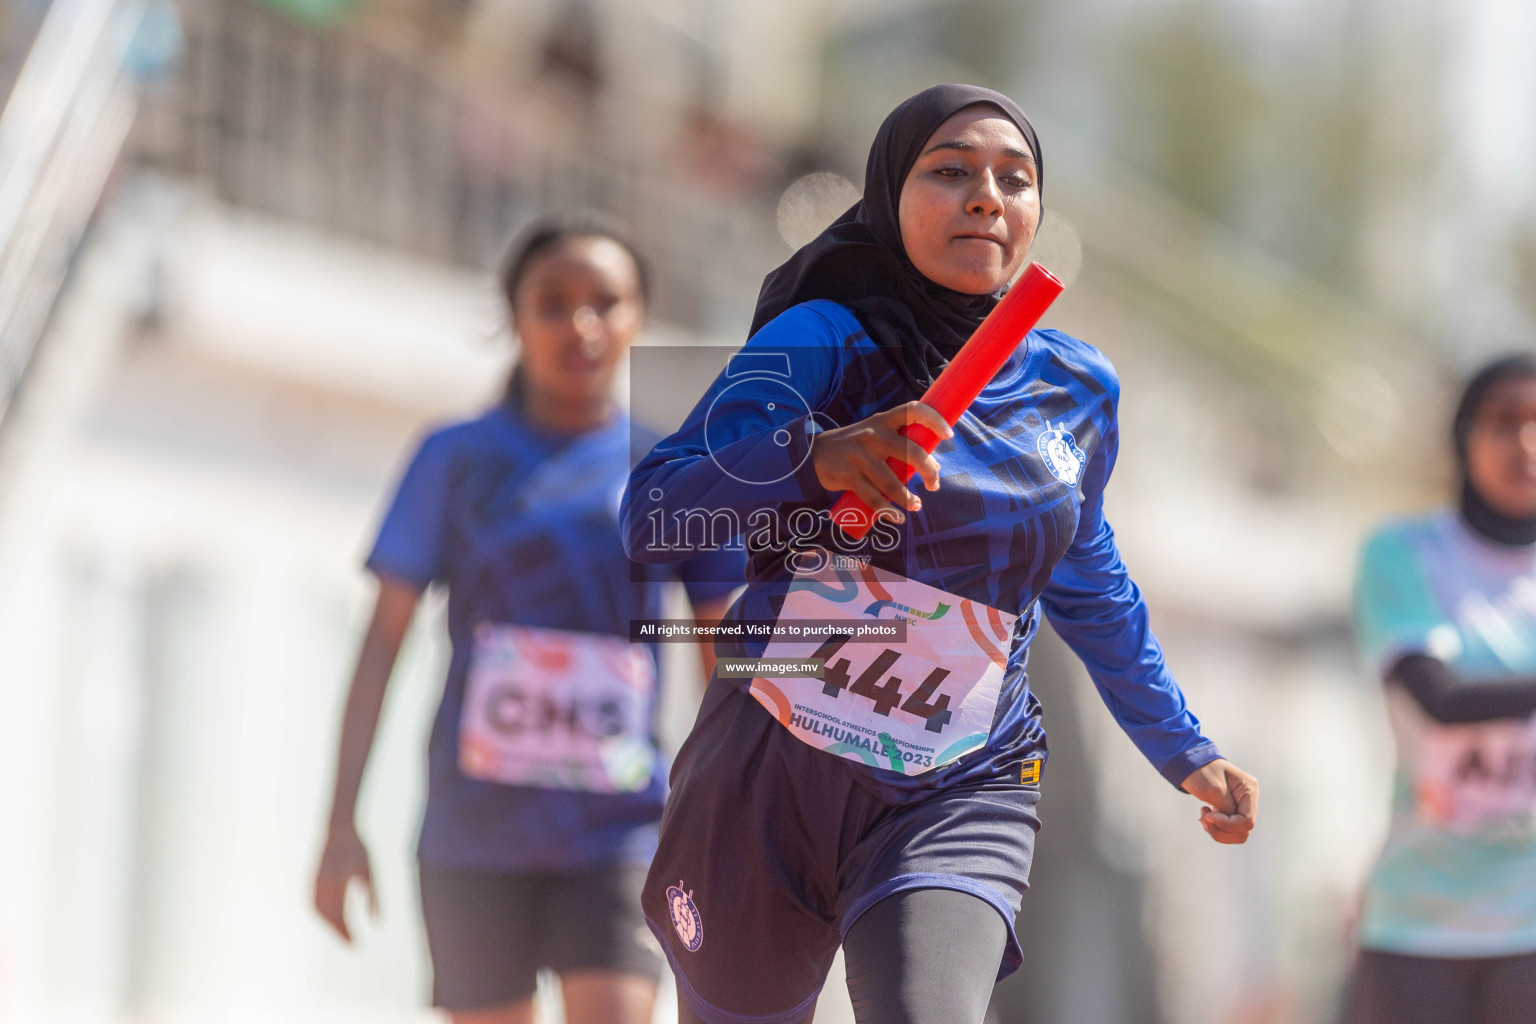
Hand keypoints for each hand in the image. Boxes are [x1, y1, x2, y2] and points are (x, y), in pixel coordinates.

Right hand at [314, 820, 376, 941]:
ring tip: (344, 936)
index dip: (347, 932)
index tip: (357, 945)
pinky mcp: (311, 881)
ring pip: (318, 912)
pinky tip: (332, 922)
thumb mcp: (370, 872)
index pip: (340, 915)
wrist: (338, 831)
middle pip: (328, 917)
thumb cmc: (358, 850)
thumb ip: (374, 897)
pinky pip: (313, 904)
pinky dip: (322, 916)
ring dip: (329, 926)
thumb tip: (377, 923)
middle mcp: (323, 884)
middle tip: (352, 946)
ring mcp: (314, 883)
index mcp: (338, 881)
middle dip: (339, 933)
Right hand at [812, 401, 951, 521]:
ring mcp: (860, 456)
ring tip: (916, 505)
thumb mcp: (875, 434)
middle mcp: (873, 435)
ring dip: (908, 498)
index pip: (913, 410)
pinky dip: (888, 512)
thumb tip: (933, 468)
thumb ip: (900, 445)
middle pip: (911, 451)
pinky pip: (873, 498)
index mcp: (883, 421)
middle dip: (929, 471)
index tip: (949, 435)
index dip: (934, 420)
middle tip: (934, 485)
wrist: (815, 454)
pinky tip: (896, 517)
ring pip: (892, 481)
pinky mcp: (848, 476)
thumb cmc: (856, 445)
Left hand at [1180, 758, 1258, 844]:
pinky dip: (1215, 828)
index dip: (1227, 825)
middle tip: (1203, 819)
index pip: (1247, 821)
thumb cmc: (1200, 771)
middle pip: (1243, 830)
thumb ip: (1227, 809)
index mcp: (1249, 790)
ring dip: (1218, 831)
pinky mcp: (1231, 809)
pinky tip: (1205, 814)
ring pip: (1237, 833)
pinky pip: (1228, 829)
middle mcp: (1248, 798)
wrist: (1189, 761)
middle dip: (1221, 830)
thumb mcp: (1214, 790)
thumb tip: (1233, 825)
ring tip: (1203, 818)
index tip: (1207, 815)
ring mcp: (1240, 804)